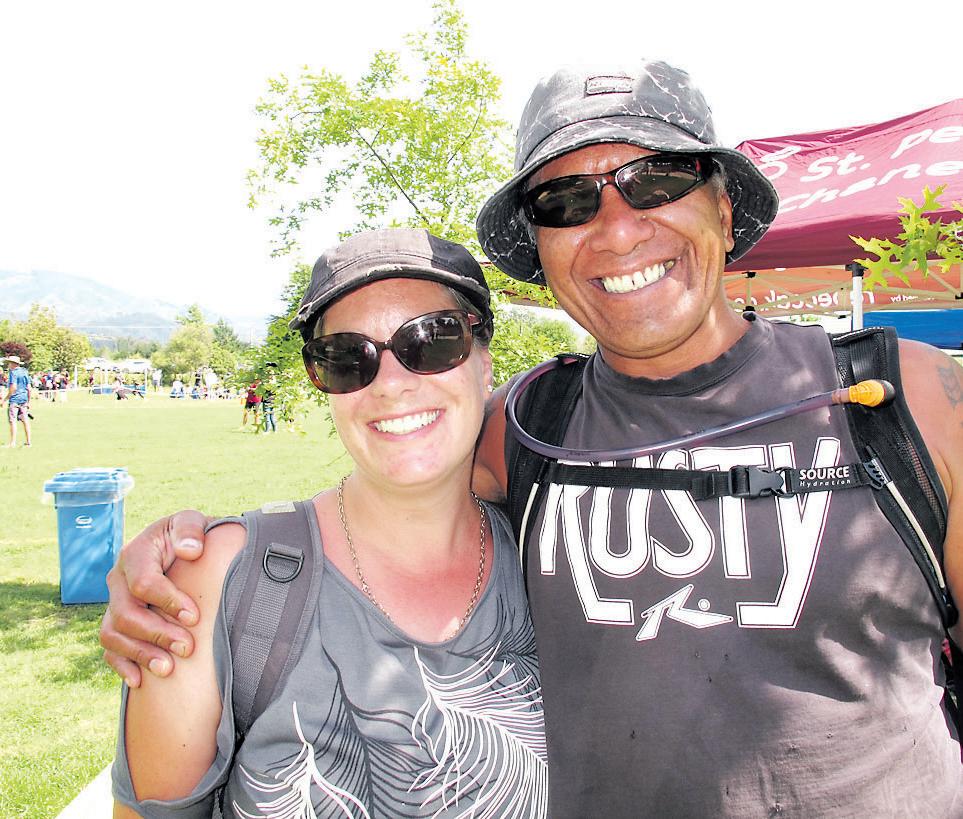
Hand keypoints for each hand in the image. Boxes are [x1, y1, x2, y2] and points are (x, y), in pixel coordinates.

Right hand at [100, 510, 211, 685]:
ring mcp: (114, 602)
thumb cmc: (189, 535)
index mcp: (135, 554)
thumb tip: (190, 550)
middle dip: (157, 633)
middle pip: (126, 614)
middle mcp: (118, 580)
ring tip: (168, 669)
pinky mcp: (116, 621)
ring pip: (113, 634)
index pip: (143, 583)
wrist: (182, 547)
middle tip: (187, 648)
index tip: (194, 617)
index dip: (168, 602)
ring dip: (140, 654)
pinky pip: (109, 648)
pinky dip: (121, 665)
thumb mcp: (191, 521)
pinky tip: (139, 681)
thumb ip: (190, 530)